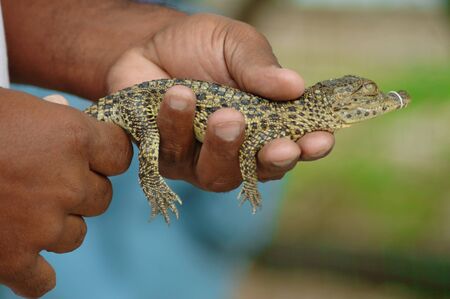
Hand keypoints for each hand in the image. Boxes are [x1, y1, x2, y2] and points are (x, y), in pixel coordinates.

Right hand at [0, 89, 131, 296]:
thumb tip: (67, 111)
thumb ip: (50, 115)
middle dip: (79, 192)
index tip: (93, 158)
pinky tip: (17, 257)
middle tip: (46, 183)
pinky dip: (32, 273)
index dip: (106, 156)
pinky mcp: (11, 259)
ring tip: (19, 212)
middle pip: (101, 197)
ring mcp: (42, 224)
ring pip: (76, 235)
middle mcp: (66, 181)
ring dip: (55, 227)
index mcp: (72, 136)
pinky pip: (43, 281)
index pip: (120, 153)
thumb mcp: (14, 106)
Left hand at [106, 13, 333, 190]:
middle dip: (253, 156)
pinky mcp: (161, 156)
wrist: (152, 43)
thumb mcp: (235, 44)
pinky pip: (165, 156)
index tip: (318, 140)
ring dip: (210, 142)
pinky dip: (169, 127)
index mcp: (262, 127)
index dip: (306, 149)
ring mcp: (196, 160)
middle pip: (250, 172)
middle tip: (241, 122)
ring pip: (210, 172)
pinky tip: (172, 95)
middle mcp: (232, 152)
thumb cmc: (203, 47)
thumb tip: (295, 86)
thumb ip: (259, 67)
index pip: (291, 148)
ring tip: (196, 100)